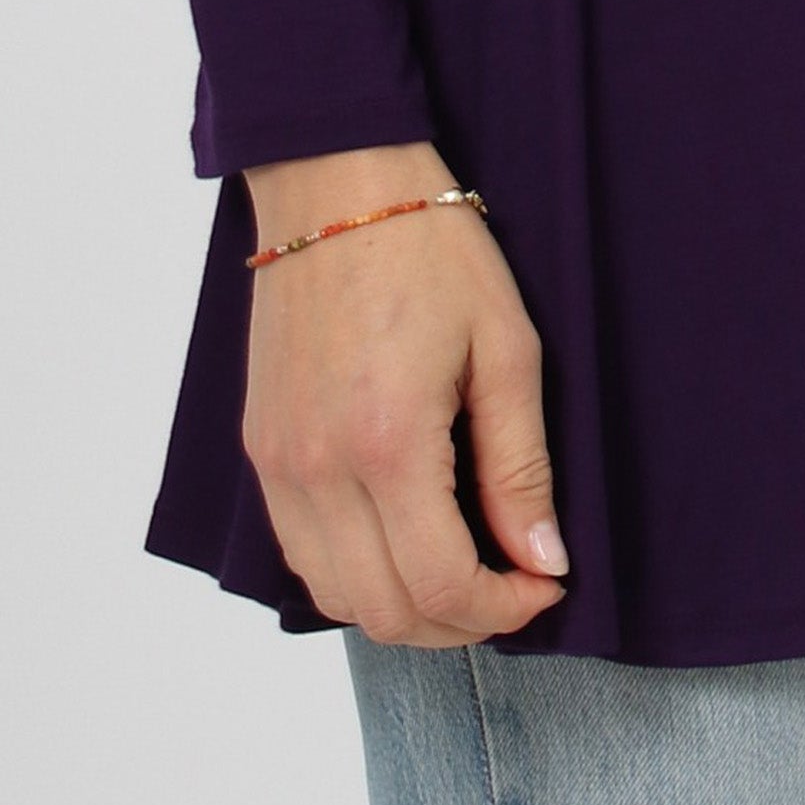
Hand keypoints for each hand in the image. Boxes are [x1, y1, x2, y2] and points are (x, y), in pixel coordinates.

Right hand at [240, 143, 568, 644]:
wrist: (336, 183)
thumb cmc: (429, 250)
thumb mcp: (505, 346)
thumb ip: (521, 466)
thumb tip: (542, 558)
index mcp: (385, 443)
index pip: (440, 586)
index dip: (502, 608)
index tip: (544, 583)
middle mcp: (317, 468)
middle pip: (383, 612)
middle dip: (458, 622)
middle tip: (511, 584)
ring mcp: (278, 463)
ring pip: (334, 597)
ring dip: (403, 606)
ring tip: (462, 566)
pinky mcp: (261, 448)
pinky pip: (301, 551)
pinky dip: (355, 570)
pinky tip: (403, 534)